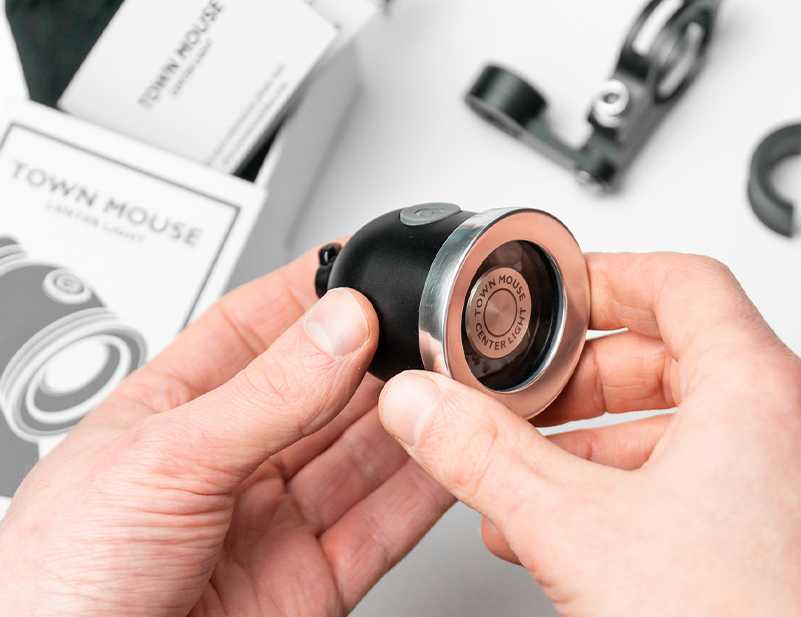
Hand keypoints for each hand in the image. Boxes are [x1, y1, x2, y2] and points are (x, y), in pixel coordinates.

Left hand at [0, 246, 452, 616]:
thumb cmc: (54, 588)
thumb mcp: (164, 463)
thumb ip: (264, 396)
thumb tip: (340, 325)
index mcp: (172, 417)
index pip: (253, 331)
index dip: (311, 295)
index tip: (366, 266)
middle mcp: (229, 465)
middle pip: (322, 394)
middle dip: (378, 359)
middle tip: (429, 329)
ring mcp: (273, 525)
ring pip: (362, 458)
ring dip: (411, 421)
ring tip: (454, 383)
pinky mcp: (312, 582)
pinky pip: (382, 526)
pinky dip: (424, 491)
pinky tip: (449, 455)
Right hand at [379, 253, 800, 616]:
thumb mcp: (577, 531)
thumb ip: (484, 456)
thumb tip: (425, 406)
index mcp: (762, 394)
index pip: (681, 282)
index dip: (602, 280)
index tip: (552, 299)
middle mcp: (800, 431)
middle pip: (678, 353)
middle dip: (584, 379)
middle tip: (527, 397)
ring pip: (691, 423)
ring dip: (604, 438)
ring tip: (539, 471)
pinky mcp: (799, 539)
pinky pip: (713, 478)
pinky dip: (643, 482)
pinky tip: (584, 524)